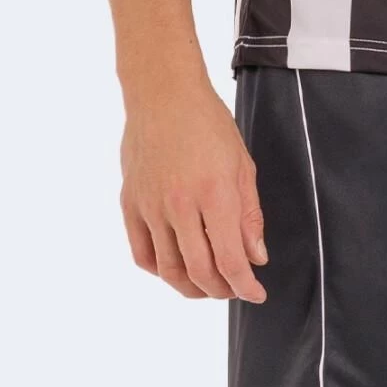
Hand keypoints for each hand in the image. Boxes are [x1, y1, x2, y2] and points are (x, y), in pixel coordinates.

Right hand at [120, 78, 268, 302]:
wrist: (163, 93)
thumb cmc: (208, 122)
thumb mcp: (242, 164)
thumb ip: (249, 215)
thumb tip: (255, 258)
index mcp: (214, 192)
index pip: (229, 260)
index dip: (245, 285)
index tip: (256, 294)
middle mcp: (179, 204)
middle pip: (199, 271)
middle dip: (221, 290)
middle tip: (234, 289)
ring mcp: (150, 206)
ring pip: (168, 269)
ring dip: (191, 287)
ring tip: (207, 286)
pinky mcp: (130, 203)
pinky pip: (142, 253)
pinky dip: (160, 270)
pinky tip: (176, 268)